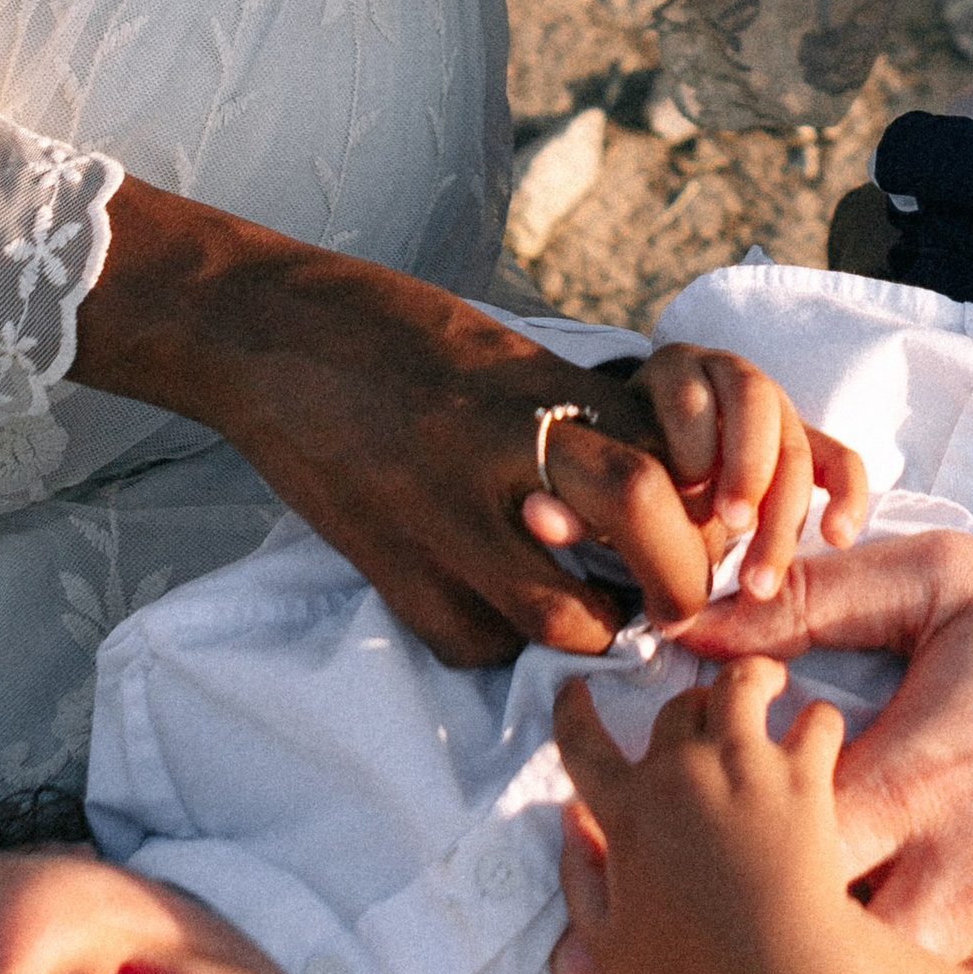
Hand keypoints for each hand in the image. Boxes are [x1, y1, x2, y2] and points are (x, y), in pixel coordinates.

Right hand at [83, 178, 720, 662]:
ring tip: (595, 614)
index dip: (701, 510)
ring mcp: (435, 511)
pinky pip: (473, 641)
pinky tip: (500, 611)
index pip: (660, 454)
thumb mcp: (503, 354)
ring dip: (594, 631)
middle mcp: (495, 443)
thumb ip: (577, 415)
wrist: (265, 334)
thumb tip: (659, 480)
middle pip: (638, 514)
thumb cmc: (393, 332)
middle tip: (677, 602)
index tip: (707, 534)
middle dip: (677, 578)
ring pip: (558, 613)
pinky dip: (502, 642)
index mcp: (533, 384)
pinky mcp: (385, 565)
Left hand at [523, 344, 865, 601]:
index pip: (688, 386)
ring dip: (787, 506)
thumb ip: (568, 503)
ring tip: (762, 575)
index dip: (691, 438)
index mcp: (671, 370)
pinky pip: (841, 458)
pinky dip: (848, 493)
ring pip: (799, 439)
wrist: (644, 455)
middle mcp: (730, 377)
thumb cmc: (615, 471)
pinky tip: (839, 537)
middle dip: (750, 468)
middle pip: (757, 402)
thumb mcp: (590, 479)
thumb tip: (537, 518)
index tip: (685, 491)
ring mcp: (777, 410)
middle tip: (732, 529)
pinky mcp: (808, 445)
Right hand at [553, 658, 843, 973]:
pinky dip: (820, 721)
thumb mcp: (609, 946)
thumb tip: (570, 817)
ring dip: (754, 678)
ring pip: (740, 683)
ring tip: (767, 683)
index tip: (575, 688)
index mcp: (627, 810)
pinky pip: (816, 720)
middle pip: (676, 707)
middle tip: (707, 721)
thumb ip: (577, 878)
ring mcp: (742, 766)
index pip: (580, 741)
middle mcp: (679, 771)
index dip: (571, 707)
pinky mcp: (801, 775)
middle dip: (689, 709)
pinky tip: (820, 730)